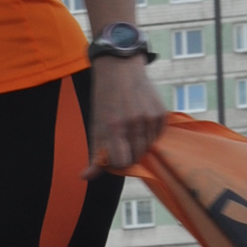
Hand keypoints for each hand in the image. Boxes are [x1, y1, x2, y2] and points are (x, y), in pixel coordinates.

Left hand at [86, 55, 166, 176]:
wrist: (120, 69)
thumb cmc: (104, 100)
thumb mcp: (95, 125)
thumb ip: (95, 154)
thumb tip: (85, 177)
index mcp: (114, 127)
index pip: (122, 162)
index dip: (118, 162)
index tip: (114, 154)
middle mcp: (134, 123)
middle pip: (136, 157)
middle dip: (129, 153)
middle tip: (122, 139)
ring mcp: (149, 118)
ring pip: (148, 147)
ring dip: (140, 143)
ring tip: (130, 127)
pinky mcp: (161, 113)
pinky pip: (158, 136)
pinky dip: (150, 133)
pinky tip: (141, 120)